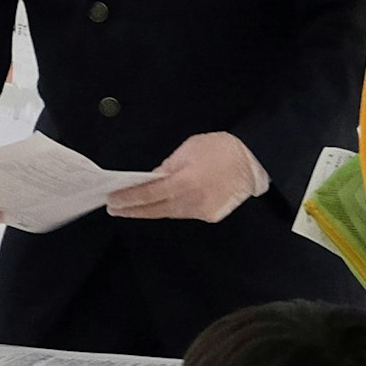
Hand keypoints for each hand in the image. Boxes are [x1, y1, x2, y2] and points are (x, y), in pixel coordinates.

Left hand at [104, 131, 268, 223]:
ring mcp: (201, 211)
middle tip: (115, 209)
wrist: (252, 160)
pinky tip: (163, 205)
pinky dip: (172, 209)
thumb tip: (152, 179)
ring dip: (150, 210)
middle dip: (132, 209)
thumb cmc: (221, 149)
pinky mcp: (210, 216)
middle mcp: (190, 201)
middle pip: (154, 209)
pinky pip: (184, 214)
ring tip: (133, 207)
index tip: (113, 201)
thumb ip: (167, 167)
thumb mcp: (187, 150)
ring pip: (168, 213)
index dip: (127, 199)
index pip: (147, 194)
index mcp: (183, 182)